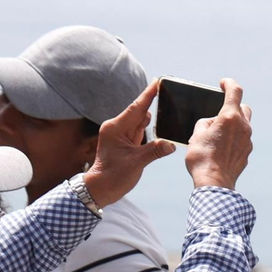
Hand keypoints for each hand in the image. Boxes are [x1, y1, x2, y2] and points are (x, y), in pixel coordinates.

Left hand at [82, 80, 175, 207]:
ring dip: (151, 114)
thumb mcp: (136, 163)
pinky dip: (148, 126)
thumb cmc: (113, 176)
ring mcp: (120, 135)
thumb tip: (171, 144)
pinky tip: (157, 120)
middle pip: (138, 112)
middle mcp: (116, 129)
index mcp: (115, 129)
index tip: (157, 82)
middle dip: (151, 101)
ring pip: (139, 121)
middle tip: (166, 88)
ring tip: (165, 102)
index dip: (148, 95)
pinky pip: (138, 130)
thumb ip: (154, 151)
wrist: (100, 189)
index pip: (136, 108)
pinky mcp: (124, 143)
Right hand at [185, 78, 252, 189]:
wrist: (214, 182)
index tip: (223, 83)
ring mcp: (247, 140)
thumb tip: (212, 123)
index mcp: (229, 117)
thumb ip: (206, 123)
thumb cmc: (202, 157)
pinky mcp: (247, 152)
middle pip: (244, 108)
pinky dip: (234, 139)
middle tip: (221, 112)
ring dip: (233, 125)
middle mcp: (243, 127)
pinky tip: (221, 147)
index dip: (229, 84)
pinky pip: (242, 140)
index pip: (235, 91)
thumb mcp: (196, 134)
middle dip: (234, 106)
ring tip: (217, 134)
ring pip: (243, 125)